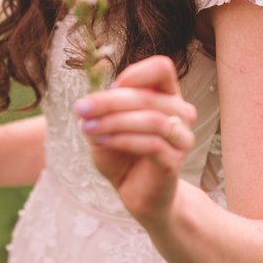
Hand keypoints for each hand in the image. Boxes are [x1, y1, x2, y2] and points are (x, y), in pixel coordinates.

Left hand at [75, 55, 196, 225]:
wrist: (136, 194)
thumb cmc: (122, 155)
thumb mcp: (105, 126)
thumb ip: (101, 111)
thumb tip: (91, 102)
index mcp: (167, 96)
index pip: (162, 68)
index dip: (136, 73)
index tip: (109, 86)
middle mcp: (180, 113)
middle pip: (149, 96)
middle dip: (110, 101)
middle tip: (81, 108)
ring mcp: (181, 138)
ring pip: (152, 120)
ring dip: (114, 121)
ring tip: (88, 128)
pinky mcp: (174, 161)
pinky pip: (151, 144)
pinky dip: (122, 140)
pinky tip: (102, 142)